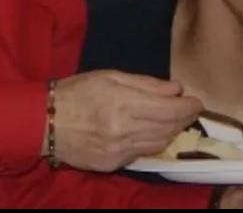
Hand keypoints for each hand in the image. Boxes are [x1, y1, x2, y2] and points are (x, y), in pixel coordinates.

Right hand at [52, 70, 201, 171]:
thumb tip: (176, 89)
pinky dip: (152, 142)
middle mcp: (124, 130)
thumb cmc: (77, 92)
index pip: (170, 109)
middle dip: (184, 118)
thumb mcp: (110, 77)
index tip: (197, 101)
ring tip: (174, 120)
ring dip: (171, 131)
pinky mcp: (113, 164)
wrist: (45, 122)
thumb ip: (145, 83)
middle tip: (190, 109)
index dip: (188, 106)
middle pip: (168, 128)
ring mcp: (119, 151)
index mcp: (124, 104)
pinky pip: (142, 154)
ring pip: (159, 143)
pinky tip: (152, 132)